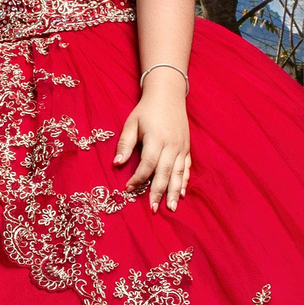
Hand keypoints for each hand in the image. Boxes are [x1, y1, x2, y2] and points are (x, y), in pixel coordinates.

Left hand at [114, 74, 191, 211]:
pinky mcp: (187, 148)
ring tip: (171, 208)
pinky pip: (186, 168)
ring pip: (178, 173)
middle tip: (153, 210)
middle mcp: (171, 145)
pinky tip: (181, 194)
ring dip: (174, 192)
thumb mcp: (131, 123)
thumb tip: (116, 164)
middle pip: (164, 172)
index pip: (147, 164)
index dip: (138, 178)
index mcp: (156, 139)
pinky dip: (184, 181)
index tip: (128, 189)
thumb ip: (125, 144)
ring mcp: (181, 147)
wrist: (168, 94)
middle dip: (158, 192)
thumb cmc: (146, 110)